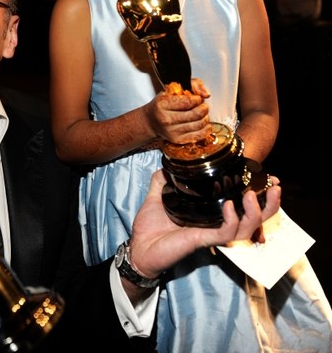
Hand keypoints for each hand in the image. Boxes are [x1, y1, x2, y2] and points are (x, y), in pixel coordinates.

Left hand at [127, 169, 280, 280]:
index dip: (259, 194)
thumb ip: (162, 182)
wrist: (138, 248)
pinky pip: (226, 233)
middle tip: (274, 187)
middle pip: (255, 219)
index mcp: (211, 215)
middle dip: (270, 204)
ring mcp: (211, 234)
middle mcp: (216, 225)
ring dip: (255, 211)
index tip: (267, 178)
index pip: (242, 205)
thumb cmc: (150, 228)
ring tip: (251, 194)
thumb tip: (166, 165)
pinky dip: (231, 219)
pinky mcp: (203, 240)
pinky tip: (229, 205)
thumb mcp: (157, 198)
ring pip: (247, 228)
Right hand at [145, 78, 212, 143]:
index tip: (197, 98)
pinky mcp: (178, 140)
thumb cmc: (162, 105)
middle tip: (202, 105)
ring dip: (205, 117)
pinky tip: (203, 123)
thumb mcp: (173, 89)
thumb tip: (206, 94)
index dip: (198, 99)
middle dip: (203, 108)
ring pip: (199, 124)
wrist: (151, 121)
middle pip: (195, 114)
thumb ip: (193, 85)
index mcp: (162, 104)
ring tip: (201, 113)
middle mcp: (166, 119)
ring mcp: (172, 131)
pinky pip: (199, 135)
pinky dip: (205, 128)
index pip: (189, 102)